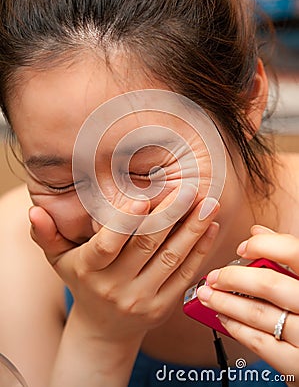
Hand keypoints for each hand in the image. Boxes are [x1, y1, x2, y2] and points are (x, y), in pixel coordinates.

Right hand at [30, 186, 219, 342]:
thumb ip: (46, 235)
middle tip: (189, 188)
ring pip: (171, 259)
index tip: (143, 198)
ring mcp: (143, 299)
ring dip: (192, 229)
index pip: (107, 245)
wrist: (104, 329)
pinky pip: (185, 275)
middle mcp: (116, 286)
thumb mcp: (58, 261)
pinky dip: (200, 251)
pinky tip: (209, 228)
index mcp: (90, 270)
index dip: (125, 222)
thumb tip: (33, 210)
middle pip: (147, 246)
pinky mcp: (164, 306)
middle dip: (171, 215)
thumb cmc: (83, 284)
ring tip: (208, 203)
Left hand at [197, 225, 298, 379]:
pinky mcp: (298, 365)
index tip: (241, 248)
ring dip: (225, 303)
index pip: (293, 251)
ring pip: (259, 314)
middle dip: (233, 278)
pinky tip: (223, 318)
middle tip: (213, 276)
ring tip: (207, 295)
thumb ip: (285, 254)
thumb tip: (256, 232)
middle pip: (269, 284)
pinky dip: (236, 328)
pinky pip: (260, 343)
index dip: (264, 245)